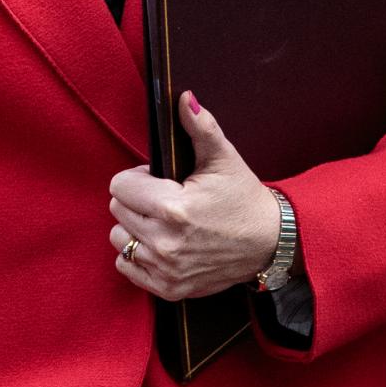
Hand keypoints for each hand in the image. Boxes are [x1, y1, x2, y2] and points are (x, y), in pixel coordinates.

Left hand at [107, 90, 283, 300]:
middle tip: (164, 198)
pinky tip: (160, 242)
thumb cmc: (243, 198)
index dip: (138, 177)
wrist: (268, 242)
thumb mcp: (223, 158)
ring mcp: (166, 269)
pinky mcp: (169, 288)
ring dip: (134, 227)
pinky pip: (127, 267)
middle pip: (117, 210)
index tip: (159, 179)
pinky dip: (137, 254)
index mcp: (174, 208)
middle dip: (136, 200)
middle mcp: (165, 242)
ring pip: (119, 239)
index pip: (120, 186)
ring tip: (161, 221)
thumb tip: (184, 98)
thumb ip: (200, 127)